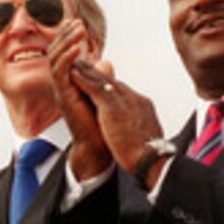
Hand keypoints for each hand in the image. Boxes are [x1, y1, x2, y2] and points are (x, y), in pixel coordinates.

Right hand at [48, 19, 111, 178]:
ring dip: (66, 43)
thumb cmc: (99, 119)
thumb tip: (105, 62)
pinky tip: (79, 49)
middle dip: (64, 35)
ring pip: (55, 60)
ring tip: (78, 30)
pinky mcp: (63, 97)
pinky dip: (68, 59)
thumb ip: (101, 76)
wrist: (98, 143)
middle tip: (76, 22)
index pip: (62, 53)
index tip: (76, 22)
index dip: (67, 37)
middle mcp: (61, 83)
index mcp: (68, 80)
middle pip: (55, 52)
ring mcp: (60, 90)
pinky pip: (60, 74)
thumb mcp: (101, 91)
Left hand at [68, 60, 163, 176]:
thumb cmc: (148, 154)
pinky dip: (83, 81)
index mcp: (143, 106)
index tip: (101, 81)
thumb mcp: (145, 136)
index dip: (110, 86)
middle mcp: (134, 99)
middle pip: (113, 82)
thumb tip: (137, 132)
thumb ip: (139, 128)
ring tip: (75, 64)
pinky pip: (94, 89)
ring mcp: (124, 101)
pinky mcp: (112, 107)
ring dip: (88, 72)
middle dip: (98, 74)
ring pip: (103, 81)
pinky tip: (73, 75)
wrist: (150, 159)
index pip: (124, 91)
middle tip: (84, 64)